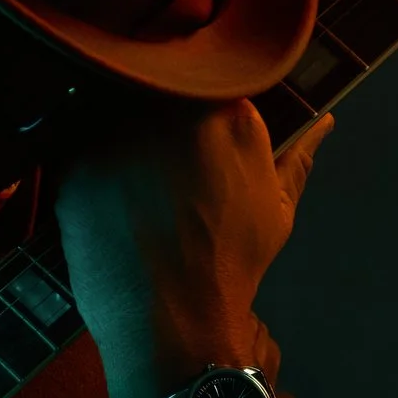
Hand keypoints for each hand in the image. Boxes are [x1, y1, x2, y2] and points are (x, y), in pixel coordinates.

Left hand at [53, 102, 332, 397]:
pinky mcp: (74, 164)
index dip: (188, 100)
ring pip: (106, 111)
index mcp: (226, 109)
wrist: (173, 321)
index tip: (183, 130)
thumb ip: (297, 156)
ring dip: (113, 137)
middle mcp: (169, 109)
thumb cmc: (231, 263)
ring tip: (129, 185)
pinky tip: (104, 205)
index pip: (199, 76)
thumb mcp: (276, 208)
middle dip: (149, 114)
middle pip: (150, 85)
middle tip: (153, 160)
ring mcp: (116, 134)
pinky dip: (86, 172)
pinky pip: (72, 149)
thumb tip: (324, 122)